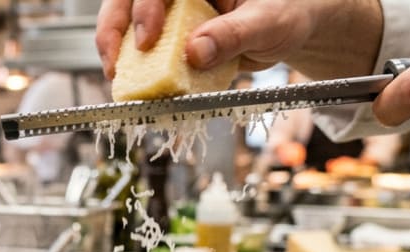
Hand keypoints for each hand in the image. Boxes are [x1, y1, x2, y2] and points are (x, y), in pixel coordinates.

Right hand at [96, 0, 379, 81]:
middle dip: (114, 28)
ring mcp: (172, 10)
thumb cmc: (289, 10)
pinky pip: (143, 47)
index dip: (145, 7)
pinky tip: (137, 86)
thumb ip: (233, 35)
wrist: (294, 27)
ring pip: (126, 19)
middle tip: (116, 63)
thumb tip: (195, 53)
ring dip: (117, 49)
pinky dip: (135, 67)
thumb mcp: (269, 21)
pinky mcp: (171, 36)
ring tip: (118, 78)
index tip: (148, 39)